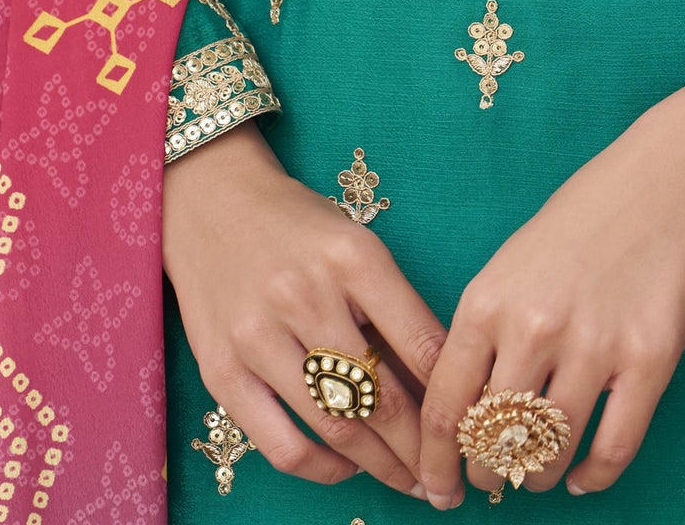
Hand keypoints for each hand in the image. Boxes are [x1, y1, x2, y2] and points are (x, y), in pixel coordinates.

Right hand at [163, 123, 446, 498]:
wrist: (210, 201)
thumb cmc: (297, 225)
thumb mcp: (356, 244)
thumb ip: (393, 308)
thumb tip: (438, 384)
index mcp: (353, 257)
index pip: (421, 344)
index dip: (452, 399)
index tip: (474, 429)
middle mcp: (306, 296)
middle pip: (380, 397)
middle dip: (423, 450)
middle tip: (447, 479)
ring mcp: (258, 337)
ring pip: (335, 427)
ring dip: (381, 467)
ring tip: (409, 482)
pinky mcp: (221, 371)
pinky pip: (281, 444)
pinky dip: (321, 468)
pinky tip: (346, 466)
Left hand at [416, 84, 684, 506]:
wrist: (665, 181)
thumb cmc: (584, 217)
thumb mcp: (512, 263)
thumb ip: (486, 330)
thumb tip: (467, 411)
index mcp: (488, 300)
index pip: (445, 408)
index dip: (436, 462)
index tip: (438, 488)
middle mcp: (534, 328)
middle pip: (494, 441)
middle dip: (489, 473)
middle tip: (495, 478)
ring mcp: (594, 346)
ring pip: (550, 454)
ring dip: (539, 478)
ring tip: (539, 475)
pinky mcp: (649, 361)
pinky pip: (612, 450)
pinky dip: (593, 478)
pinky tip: (584, 476)